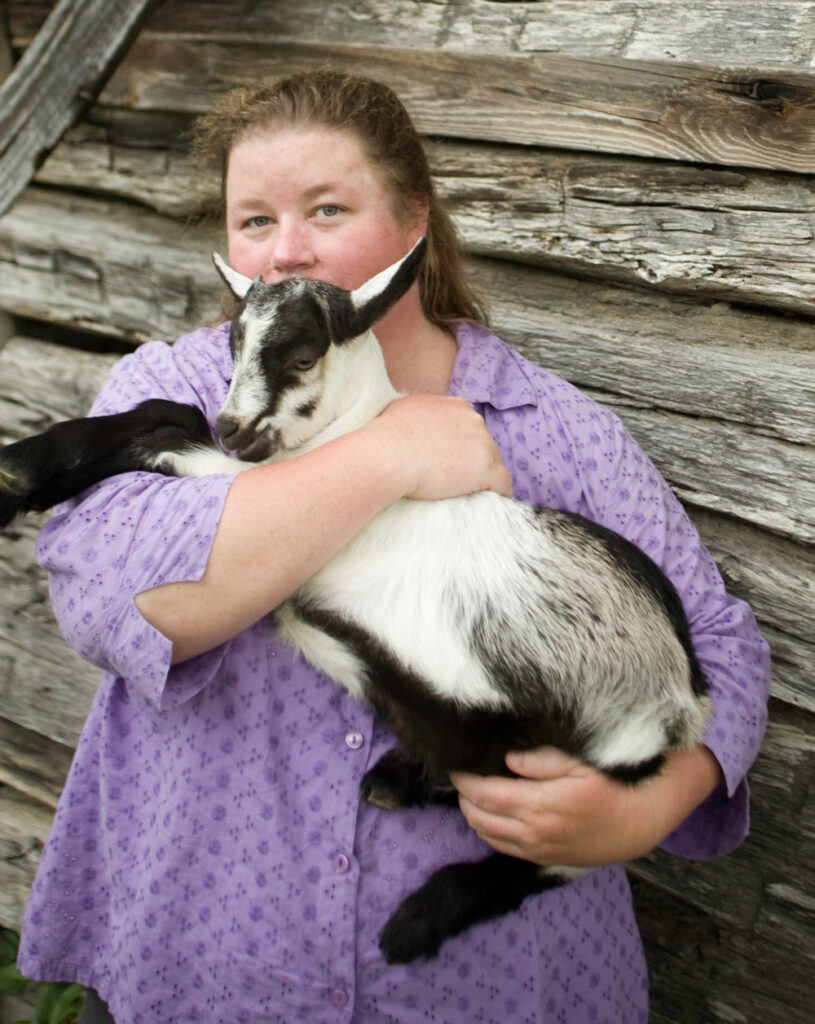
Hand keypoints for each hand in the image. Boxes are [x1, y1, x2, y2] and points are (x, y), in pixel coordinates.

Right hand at [371, 394, 512, 501]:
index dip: (461, 445)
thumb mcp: (402, 410)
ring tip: (472, 493)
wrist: (387, 456)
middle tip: (457, 479)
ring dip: (485, 477)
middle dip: (473, 460)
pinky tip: (492, 502)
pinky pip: (503, 484)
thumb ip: (419, 414)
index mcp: (455, 407)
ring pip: (494, 463)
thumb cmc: (386, 437)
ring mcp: (482, 444)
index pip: (468, 427)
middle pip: (483, 444)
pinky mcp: (486, 470)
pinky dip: (499, 493)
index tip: (452, 459)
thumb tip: (414, 423)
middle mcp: (473, 420)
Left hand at [449, 745, 722, 867]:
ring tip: (472, 792)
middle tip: (462, 774)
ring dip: (473, 814)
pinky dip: (489, 831)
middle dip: (463, 795)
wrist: (639, 824)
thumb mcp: (581, 763)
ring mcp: (537, 849)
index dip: (463, 779)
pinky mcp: (543, 858)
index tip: (455, 762)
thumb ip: (542, 760)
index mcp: (539, 805)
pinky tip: (491, 814)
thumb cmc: (612, 785)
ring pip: (487, 835)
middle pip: (478, 816)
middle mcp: (533, 832)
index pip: (484, 793)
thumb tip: (508, 759)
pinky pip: (504, 848)